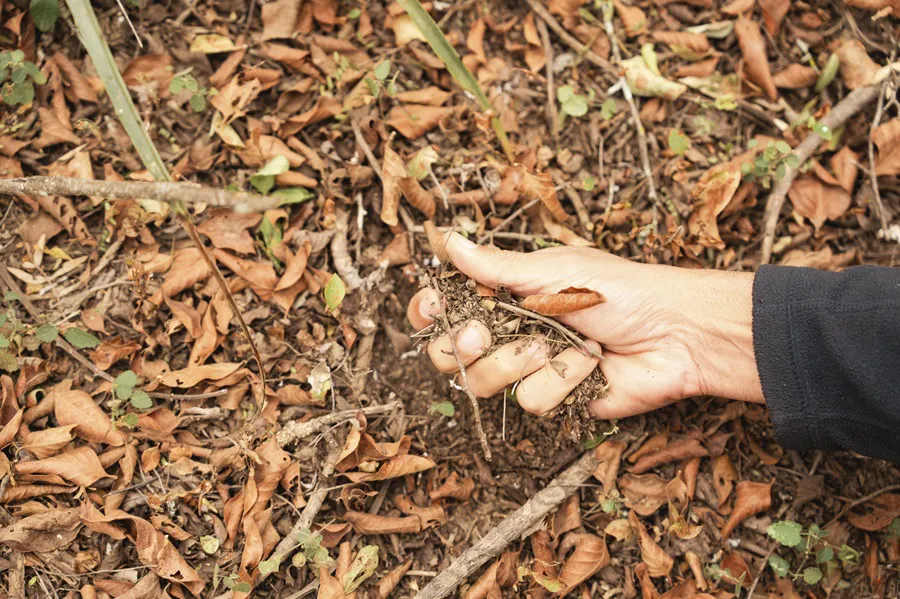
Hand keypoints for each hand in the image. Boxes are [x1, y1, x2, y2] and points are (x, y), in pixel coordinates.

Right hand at [407, 232, 763, 419]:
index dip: (428, 314)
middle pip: (450, 354)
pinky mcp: (555, 401)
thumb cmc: (621, 290)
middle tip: (483, 332)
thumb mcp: (555, 269)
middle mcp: (509, 334)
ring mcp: (530, 371)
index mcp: (505, 296)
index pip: (446, 309)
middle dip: (464, 345)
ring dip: (518, 361)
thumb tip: (449, 241)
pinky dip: (561, 380)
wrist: (675, 334)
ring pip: (483, 383)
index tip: (432, 309)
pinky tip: (588, 364)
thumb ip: (496, 266)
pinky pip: (531, 401)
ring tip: (554, 343)